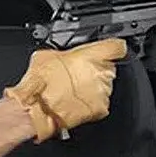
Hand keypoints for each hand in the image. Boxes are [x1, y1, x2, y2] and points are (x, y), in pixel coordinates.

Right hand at [4, 39, 126, 141]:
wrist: (38, 108)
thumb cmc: (41, 83)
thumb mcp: (47, 55)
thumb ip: (64, 52)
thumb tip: (64, 55)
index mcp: (93, 56)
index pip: (117, 46)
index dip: (112, 47)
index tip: (108, 50)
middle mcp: (102, 73)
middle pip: (109, 67)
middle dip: (96, 70)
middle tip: (78, 74)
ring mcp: (103, 92)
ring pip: (105, 85)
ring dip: (94, 87)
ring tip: (74, 89)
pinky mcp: (101, 109)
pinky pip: (101, 103)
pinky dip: (92, 103)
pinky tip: (76, 101)